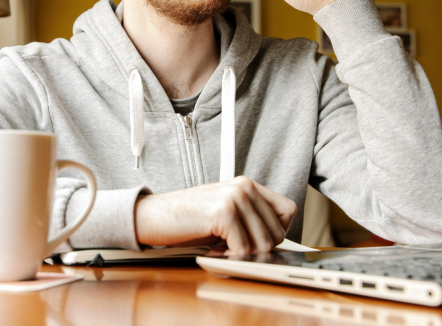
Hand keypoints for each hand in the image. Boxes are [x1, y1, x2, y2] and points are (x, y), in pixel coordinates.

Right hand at [134, 176, 296, 254]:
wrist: (153, 216)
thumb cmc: (187, 219)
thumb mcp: (225, 212)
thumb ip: (250, 218)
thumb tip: (275, 241)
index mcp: (247, 185)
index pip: (288, 211)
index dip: (277, 231)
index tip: (257, 241)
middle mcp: (244, 187)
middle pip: (277, 232)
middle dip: (258, 249)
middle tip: (233, 249)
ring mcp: (234, 198)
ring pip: (263, 243)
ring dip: (242, 255)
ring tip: (221, 249)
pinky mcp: (223, 212)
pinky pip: (243, 248)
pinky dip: (229, 257)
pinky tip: (212, 250)